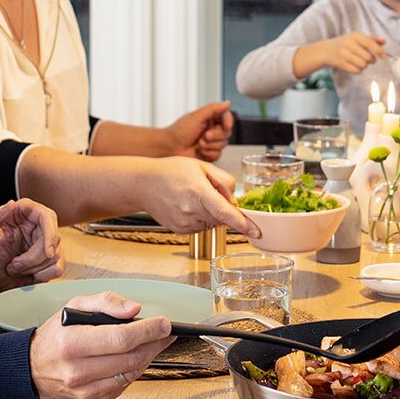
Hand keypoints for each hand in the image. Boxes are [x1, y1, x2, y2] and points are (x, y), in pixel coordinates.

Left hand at [0, 199, 62, 293]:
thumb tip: (10, 204)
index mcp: (23, 213)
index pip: (46, 216)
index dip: (50, 233)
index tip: (47, 252)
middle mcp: (37, 226)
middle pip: (53, 239)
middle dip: (34, 258)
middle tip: (14, 265)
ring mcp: (45, 243)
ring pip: (55, 255)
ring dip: (33, 268)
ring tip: (14, 268)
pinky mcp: (50, 260)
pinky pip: (58, 268)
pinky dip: (43, 275)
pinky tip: (29, 274)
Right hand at [27, 292, 173, 398]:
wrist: (30, 369)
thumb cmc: (55, 336)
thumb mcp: (74, 306)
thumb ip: (105, 302)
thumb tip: (133, 310)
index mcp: (73, 343)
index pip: (121, 338)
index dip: (148, 330)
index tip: (165, 324)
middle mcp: (78, 371)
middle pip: (131, 358)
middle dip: (155, 343)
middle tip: (166, 333)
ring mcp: (84, 390)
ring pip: (130, 374)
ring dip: (148, 357)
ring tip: (154, 343)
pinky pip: (123, 386)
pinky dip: (133, 371)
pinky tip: (134, 359)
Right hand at [142, 157, 260, 237]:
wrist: (143, 184)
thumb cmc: (171, 171)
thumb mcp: (201, 166)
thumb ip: (223, 181)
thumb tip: (235, 200)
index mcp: (198, 192)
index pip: (225, 212)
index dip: (243, 224)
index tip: (256, 232)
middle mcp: (190, 210)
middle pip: (221, 217)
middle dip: (221, 206)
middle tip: (206, 190)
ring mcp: (184, 223)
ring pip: (211, 222)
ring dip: (209, 212)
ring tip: (192, 196)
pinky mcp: (179, 229)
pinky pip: (200, 226)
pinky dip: (199, 217)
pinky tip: (186, 205)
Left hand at [165, 100, 233, 160]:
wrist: (170, 147)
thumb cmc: (179, 131)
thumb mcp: (196, 117)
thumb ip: (213, 109)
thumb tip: (227, 103)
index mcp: (210, 118)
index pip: (226, 117)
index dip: (228, 122)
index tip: (226, 126)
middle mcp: (212, 130)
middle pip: (227, 132)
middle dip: (216, 135)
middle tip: (205, 135)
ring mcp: (211, 142)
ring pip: (223, 144)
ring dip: (210, 145)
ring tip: (199, 144)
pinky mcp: (210, 153)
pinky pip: (218, 154)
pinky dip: (208, 153)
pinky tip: (199, 151)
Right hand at [314, 32, 387, 74]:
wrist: (325, 50)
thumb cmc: (345, 44)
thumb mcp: (357, 38)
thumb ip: (371, 39)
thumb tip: (384, 41)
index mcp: (355, 35)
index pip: (370, 44)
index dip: (379, 51)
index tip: (384, 56)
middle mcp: (349, 43)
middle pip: (368, 57)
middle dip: (370, 60)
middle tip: (367, 58)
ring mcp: (344, 54)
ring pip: (363, 65)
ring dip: (364, 65)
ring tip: (359, 61)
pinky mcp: (341, 63)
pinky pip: (356, 71)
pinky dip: (358, 70)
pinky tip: (353, 65)